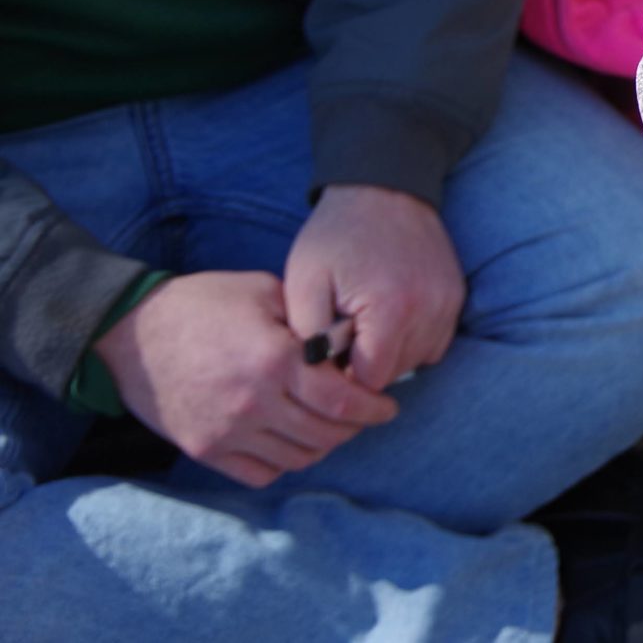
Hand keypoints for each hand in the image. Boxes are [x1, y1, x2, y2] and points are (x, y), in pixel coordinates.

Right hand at [92, 271, 398, 487]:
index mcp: (275, 360)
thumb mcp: (265, 292)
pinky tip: (293, 440)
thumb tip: (350, 338)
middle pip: (327, 434)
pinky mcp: (204, 449)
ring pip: (299, 458)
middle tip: (364, 415)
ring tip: (331, 426)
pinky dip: (285, 461)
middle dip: (355, 427)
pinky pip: (260, 473)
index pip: (343, 400)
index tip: (388, 405)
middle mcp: (254, 403)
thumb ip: (309, 318)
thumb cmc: (203, 303)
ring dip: (324, 445)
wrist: (131, 334)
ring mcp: (227, 432)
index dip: (374, 407)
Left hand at [283, 184, 464, 392]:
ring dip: (390, 355)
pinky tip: (389, 319)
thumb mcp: (303, 283)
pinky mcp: (456, 295)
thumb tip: (319, 377)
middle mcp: (430, 310)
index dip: (343, 376)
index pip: (371, 380)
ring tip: (364, 325)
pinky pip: (435, 342)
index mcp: (391, 310)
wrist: (383, 189)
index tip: (328, 355)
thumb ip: (307, 339)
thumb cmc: (336, 236)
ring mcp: (448, 302)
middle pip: (396, 373)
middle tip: (341, 336)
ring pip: (418, 360)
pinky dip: (412, 340)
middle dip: (366, 365)